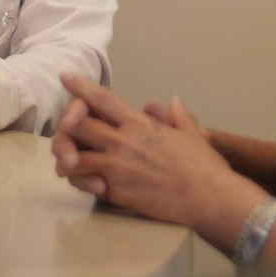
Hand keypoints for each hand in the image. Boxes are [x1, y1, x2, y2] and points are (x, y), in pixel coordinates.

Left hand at [51, 73, 230, 226]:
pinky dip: (80, 180)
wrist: (211, 199)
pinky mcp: (117, 192)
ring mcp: (117, 167)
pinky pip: (86, 182)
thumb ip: (178, 116)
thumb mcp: (191, 134)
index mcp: (139, 123)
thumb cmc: (204, 166)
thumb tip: (173, 101)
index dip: (81, 87)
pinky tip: (85, 181)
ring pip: (75, 155)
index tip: (65, 77)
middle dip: (66, 124)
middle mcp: (123, 140)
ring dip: (67, 156)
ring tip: (67, 160)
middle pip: (79, 124)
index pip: (102, 99)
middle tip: (65, 129)